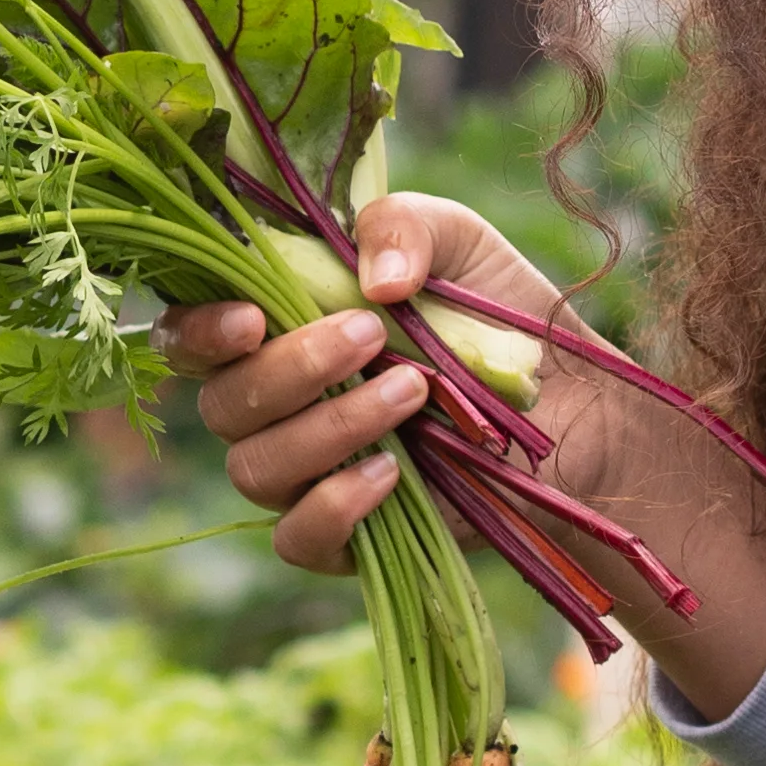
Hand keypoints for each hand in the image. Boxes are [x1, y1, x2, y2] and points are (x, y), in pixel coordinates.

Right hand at [155, 197, 560, 578]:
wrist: (578, 407)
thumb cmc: (498, 314)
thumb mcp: (458, 242)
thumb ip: (401, 226)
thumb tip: (372, 282)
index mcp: (274, 331)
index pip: (188, 339)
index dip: (197, 332)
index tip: (253, 319)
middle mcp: (274, 407)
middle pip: (220, 405)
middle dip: (291, 369)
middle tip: (373, 337)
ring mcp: (306, 476)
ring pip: (256, 469)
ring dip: (330, 428)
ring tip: (412, 393)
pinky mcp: (347, 538)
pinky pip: (298, 536)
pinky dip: (337, 504)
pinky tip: (396, 472)